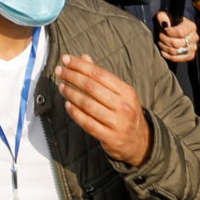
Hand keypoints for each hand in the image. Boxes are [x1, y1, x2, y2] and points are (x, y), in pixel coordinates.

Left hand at [55, 53, 152, 167]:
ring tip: (61, 86)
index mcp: (127, 92)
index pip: (99, 74)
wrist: (140, 142)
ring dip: (71, 93)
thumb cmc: (125, 112)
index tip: (66, 59)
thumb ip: (102, 76)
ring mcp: (118, 123)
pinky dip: (75, 113)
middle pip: (91, 87)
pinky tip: (67, 105)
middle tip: (59, 71)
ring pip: (87, 104)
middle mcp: (124, 107)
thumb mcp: (120, 93)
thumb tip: (84, 57)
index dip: (80, 65)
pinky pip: (87, 123)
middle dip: (72, 76)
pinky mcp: (110, 137)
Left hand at [155, 12, 197, 64]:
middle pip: (176, 43)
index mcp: (191, 26)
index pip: (180, 32)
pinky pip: (178, 59)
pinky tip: (164, 50)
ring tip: (161, 42)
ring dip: (165, 48)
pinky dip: (169, 56)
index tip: (164, 29)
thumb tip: (165, 24)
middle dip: (165, 40)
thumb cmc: (170, 22)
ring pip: (176, 52)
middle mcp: (194, 37)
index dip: (169, 32)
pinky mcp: (190, 55)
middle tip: (161, 36)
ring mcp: (193, 47)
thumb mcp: (165, 15)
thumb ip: (163, 17)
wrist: (176, 30)